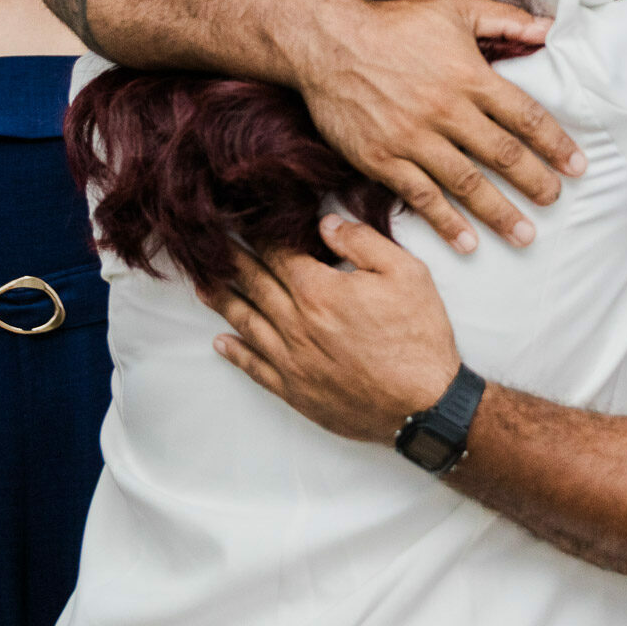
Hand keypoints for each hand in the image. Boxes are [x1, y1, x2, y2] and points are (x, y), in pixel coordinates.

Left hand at [202, 216, 460, 442]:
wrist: (424, 406)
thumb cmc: (419, 338)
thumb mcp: (406, 273)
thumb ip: (363, 242)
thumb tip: (325, 223)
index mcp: (319, 291)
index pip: (277, 253)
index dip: (257, 233)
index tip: (239, 219)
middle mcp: (295, 323)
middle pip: (253, 283)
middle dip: (229, 260)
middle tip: (205, 243)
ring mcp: (291, 360)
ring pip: (246, 323)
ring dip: (222, 301)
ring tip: (202, 285)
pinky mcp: (295, 391)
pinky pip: (255, 368)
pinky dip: (235, 353)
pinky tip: (221, 343)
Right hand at [295, 0, 583, 252]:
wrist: (327, 42)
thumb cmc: (394, 23)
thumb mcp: (455, 8)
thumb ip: (505, 19)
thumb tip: (552, 27)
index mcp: (470, 76)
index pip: (525, 116)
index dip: (555, 144)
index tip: (577, 166)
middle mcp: (446, 110)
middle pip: (502, 155)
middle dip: (535, 183)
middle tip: (555, 201)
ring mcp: (413, 138)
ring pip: (466, 183)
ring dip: (499, 213)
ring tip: (524, 235)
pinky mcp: (382, 158)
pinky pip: (421, 196)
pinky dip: (446, 222)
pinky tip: (467, 242)